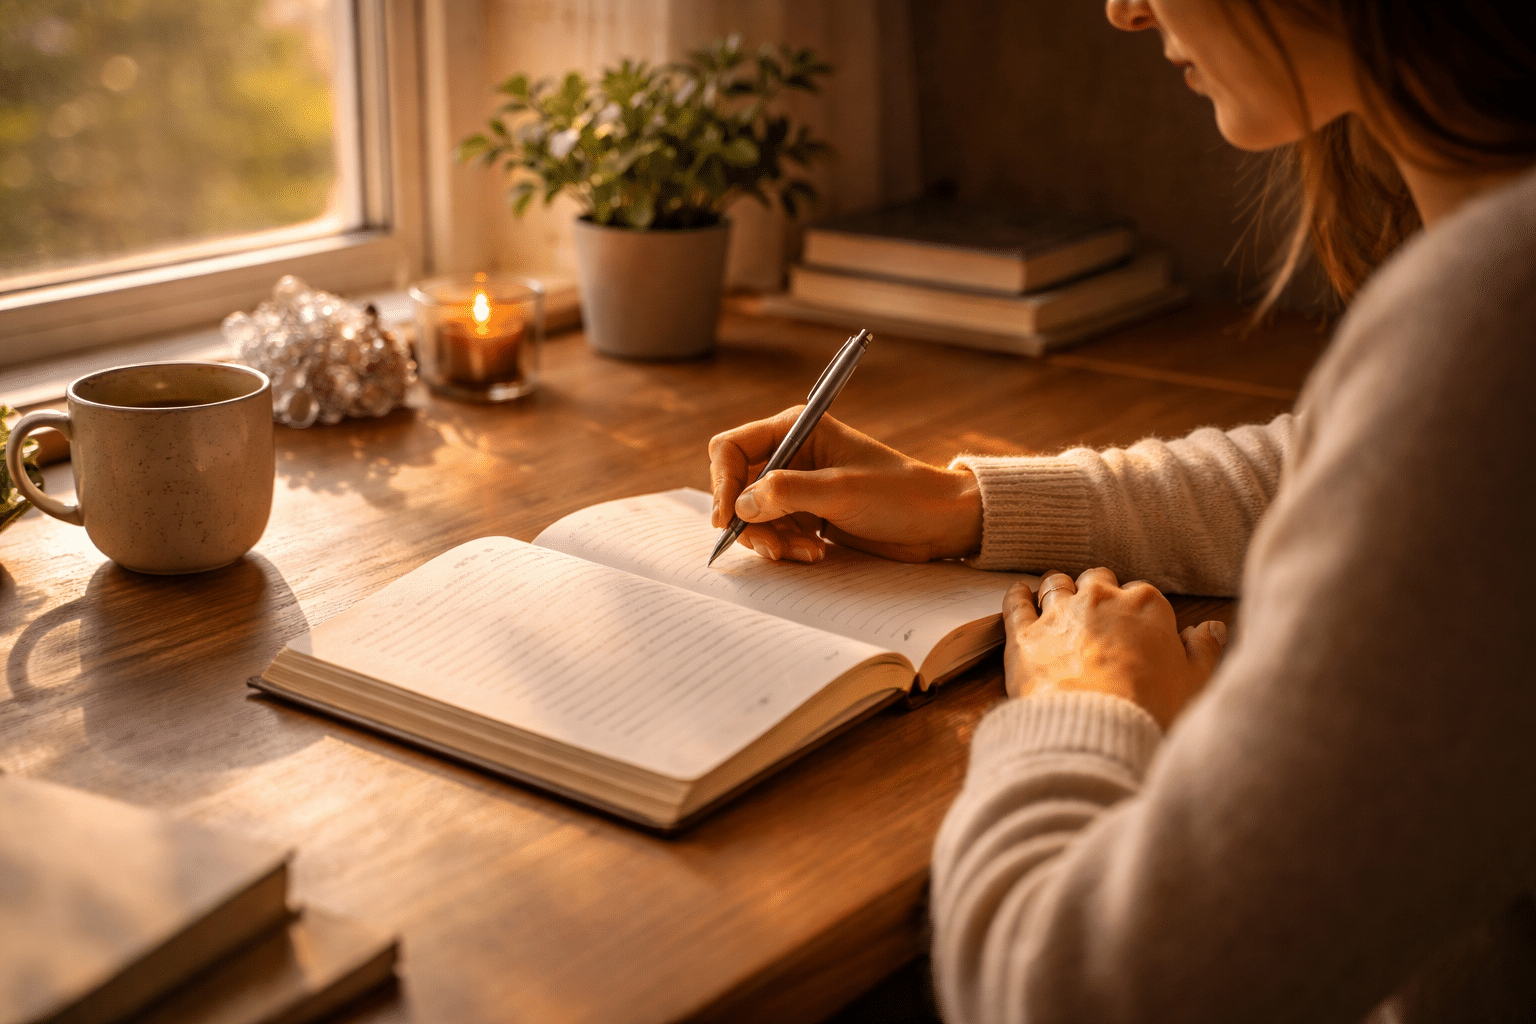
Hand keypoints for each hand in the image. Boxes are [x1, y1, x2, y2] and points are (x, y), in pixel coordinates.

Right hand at [707, 408, 982, 562]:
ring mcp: (796, 486)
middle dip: (748, 520)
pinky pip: (774, 532)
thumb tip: (740, 504)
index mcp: (795, 429)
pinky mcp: (805, 514)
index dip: (722, 482)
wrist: (937, 522)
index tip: (727, 518)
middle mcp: (790, 454)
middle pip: (736, 487)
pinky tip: (815, 553)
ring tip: (804, 552)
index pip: (732, 448)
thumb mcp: (842, 491)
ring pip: (753, 516)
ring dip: (770, 539)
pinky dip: (785, 547)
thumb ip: (787, 493)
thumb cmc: (899, 494)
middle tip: (771, 548)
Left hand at [1002, 568, 1227, 729]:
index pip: (1142, 593)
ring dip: (1059, 590)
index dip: (1137, 611)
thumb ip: (1204, 650)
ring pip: (1056, 584)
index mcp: (1146, 605)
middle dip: (1098, 593)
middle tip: (1097, 615)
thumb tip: (1211, 628)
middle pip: (1097, 580)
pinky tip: (1018, 595)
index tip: (1134, 627)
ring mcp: (1059, 613)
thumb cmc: (1150, 709)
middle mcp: (1100, 598)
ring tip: (1058, 601)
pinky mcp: (1024, 634)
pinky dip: (1017, 596)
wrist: (1095, 730)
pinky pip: (1015, 602)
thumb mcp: (1194, 682)